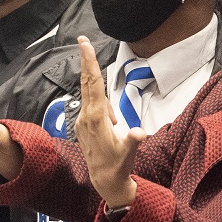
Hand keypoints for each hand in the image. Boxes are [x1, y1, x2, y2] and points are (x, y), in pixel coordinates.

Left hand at [73, 35, 141, 209]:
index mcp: (97, 118)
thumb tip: (139, 132)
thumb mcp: (128, 152)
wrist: (104, 180)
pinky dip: (101, 106)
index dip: (90, 63)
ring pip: (91, 96)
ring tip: (113, 122)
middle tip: (83, 40)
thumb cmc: (118, 165)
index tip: (85, 45)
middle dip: (86, 61)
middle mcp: (86, 116)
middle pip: (87, 83)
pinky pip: (93, 108)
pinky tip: (111, 124)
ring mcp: (83, 120)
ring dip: (98, 90)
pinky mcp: (84, 125)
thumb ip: (133, 140)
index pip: (93, 84)